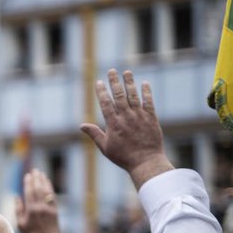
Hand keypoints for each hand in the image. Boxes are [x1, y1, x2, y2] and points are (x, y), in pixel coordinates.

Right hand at [15, 169, 61, 232]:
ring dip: (44, 181)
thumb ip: (18, 209)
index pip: (29, 192)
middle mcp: (41, 207)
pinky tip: (47, 184)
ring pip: (46, 191)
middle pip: (38, 189)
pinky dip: (49, 188)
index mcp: (31, 210)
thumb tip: (17, 197)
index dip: (28, 183)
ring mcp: (49, 208)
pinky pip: (52, 196)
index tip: (27, 176)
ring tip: (41, 173)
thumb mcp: (20, 224)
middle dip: (36, 179)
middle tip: (34, 171)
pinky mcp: (55, 210)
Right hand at [80, 70, 171, 189]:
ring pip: (133, 96)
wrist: (146, 162)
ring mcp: (139, 117)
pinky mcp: (151, 119)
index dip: (102, 92)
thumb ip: (94, 134)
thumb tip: (81, 125)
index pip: (106, 104)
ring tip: (127, 72)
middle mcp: (126, 118)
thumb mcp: (105, 147)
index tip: (99, 82)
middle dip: (115, 82)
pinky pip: (149, 102)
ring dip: (130, 83)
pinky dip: (147, 92)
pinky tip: (145, 83)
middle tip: (112, 70)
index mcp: (113, 124)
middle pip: (119, 96)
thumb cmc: (124, 157)